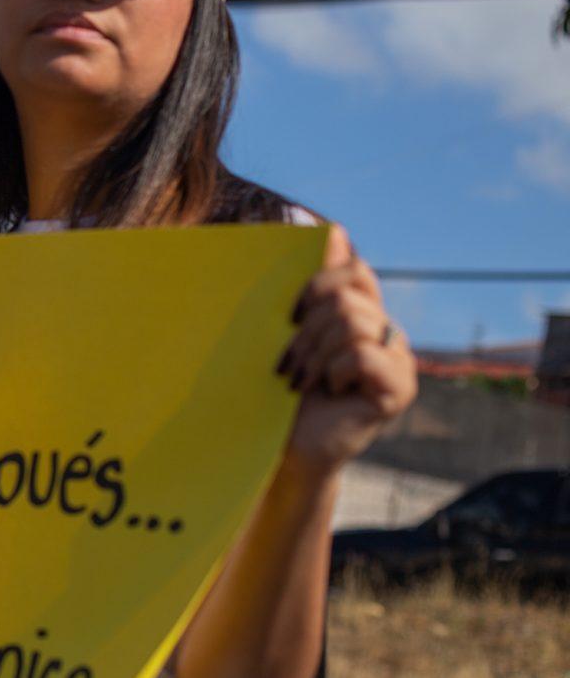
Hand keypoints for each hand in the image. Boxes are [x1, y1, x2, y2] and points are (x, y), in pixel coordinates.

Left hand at [277, 225, 416, 474]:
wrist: (282, 447)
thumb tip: (335, 230)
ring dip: (314, 352)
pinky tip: (327, 390)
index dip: (316, 284)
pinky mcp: (399, 387)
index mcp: (362, 312)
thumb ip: (309, 286)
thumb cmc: (277, 390)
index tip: (288, 317)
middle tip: (288, 363)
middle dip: (306, 326)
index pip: (353, 269)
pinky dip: (334, 370)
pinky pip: (363, 353)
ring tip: (302, 380)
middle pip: (349, 292)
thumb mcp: (286, 332)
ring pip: (353, 320)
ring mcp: (398, 358)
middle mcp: (386, 331)